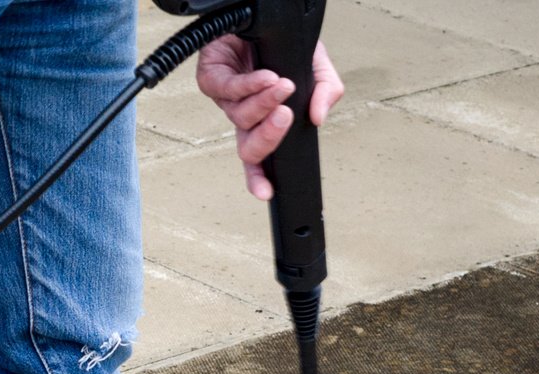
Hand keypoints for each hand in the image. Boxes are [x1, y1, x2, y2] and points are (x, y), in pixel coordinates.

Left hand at [195, 38, 343, 199]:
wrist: (268, 16)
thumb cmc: (285, 44)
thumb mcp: (317, 66)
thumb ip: (327, 91)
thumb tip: (319, 117)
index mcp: (265, 120)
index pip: (261, 158)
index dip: (260, 177)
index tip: (267, 191)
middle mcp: (244, 114)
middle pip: (248, 147)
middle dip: (268, 137)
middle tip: (286, 118)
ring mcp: (226, 98)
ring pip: (241, 116)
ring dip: (265, 102)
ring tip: (284, 85)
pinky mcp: (211, 77)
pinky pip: (227, 89)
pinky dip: (249, 85)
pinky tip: (266, 77)